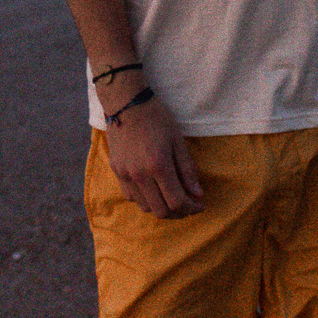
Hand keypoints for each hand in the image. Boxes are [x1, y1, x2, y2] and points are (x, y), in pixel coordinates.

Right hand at [105, 86, 204, 218]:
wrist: (127, 103)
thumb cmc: (156, 117)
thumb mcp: (178, 140)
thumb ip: (187, 169)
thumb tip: (198, 194)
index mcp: (158, 166)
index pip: (177, 202)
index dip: (192, 208)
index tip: (201, 205)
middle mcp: (140, 175)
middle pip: (161, 211)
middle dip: (179, 213)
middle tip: (189, 205)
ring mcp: (125, 175)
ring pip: (145, 207)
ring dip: (162, 208)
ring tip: (172, 198)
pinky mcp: (117, 171)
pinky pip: (131, 197)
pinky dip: (146, 200)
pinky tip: (154, 189)